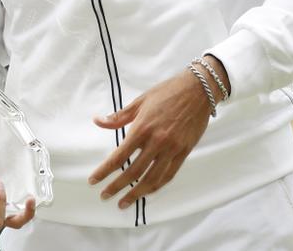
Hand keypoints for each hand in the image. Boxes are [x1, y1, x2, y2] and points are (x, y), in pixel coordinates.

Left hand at [87, 68, 211, 208]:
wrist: (198, 90)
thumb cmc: (167, 92)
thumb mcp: (139, 101)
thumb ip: (118, 117)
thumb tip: (98, 121)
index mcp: (142, 128)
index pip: (120, 156)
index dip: (105, 171)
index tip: (94, 180)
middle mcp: (157, 142)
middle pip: (134, 172)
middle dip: (117, 186)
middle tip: (105, 196)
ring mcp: (172, 148)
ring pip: (152, 178)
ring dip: (137, 193)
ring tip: (124, 202)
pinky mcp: (185, 151)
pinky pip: (169, 174)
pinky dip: (157, 185)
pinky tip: (147, 191)